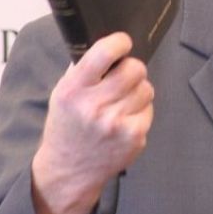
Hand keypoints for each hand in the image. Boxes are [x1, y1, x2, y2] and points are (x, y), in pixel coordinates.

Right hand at [31, 32, 153, 213]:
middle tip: (123, 78)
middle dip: (132, 69)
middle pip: (134, 69)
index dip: (119, 42)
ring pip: (146, 88)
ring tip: (122, 102)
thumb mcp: (63, 93)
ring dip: (138, 90)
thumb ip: (83, 69)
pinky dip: (140, 111)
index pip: (104, 53)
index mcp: (74, 89)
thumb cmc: (67, 126)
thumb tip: (110, 47)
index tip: (123, 42)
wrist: (68, 170)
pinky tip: (125, 120)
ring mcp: (116, 123)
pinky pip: (149, 109)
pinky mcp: (134, 136)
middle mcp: (94, 106)